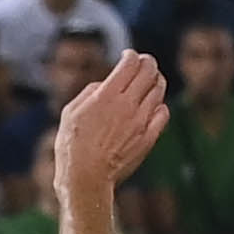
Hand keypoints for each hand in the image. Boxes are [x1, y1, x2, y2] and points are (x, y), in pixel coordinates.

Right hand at [55, 50, 168, 189]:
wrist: (86, 178)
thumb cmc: (71, 147)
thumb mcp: (69, 113)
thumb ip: (89, 93)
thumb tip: (105, 84)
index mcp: (106, 96)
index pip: (129, 64)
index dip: (131, 55)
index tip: (128, 55)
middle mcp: (127, 105)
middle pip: (149, 72)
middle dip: (148, 62)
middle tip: (144, 62)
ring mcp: (141, 121)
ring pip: (159, 89)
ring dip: (156, 81)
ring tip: (150, 81)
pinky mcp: (149, 136)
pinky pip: (163, 113)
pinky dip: (160, 105)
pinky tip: (153, 106)